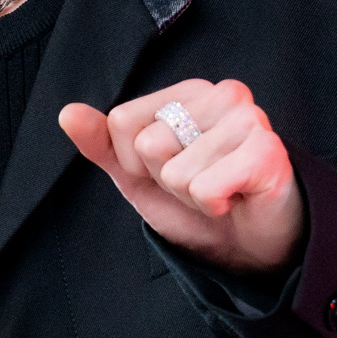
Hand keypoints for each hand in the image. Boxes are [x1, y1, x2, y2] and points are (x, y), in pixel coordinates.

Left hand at [58, 79, 303, 270]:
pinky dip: (213, 206)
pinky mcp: (269, 152)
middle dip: (167, 180)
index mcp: (189, 91)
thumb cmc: (200, 201)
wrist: (252, 246)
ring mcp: (250, 120)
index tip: (173, 169)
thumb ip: (103, 144)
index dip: (136, 162)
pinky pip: (205, 188)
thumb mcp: (139, 176)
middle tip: (202, 185)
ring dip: (193, 197)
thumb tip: (67, 113)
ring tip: (221, 193)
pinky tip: (236, 200)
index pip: (121, 121)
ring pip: (176, 171)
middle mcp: (223, 94)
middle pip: (148, 144)